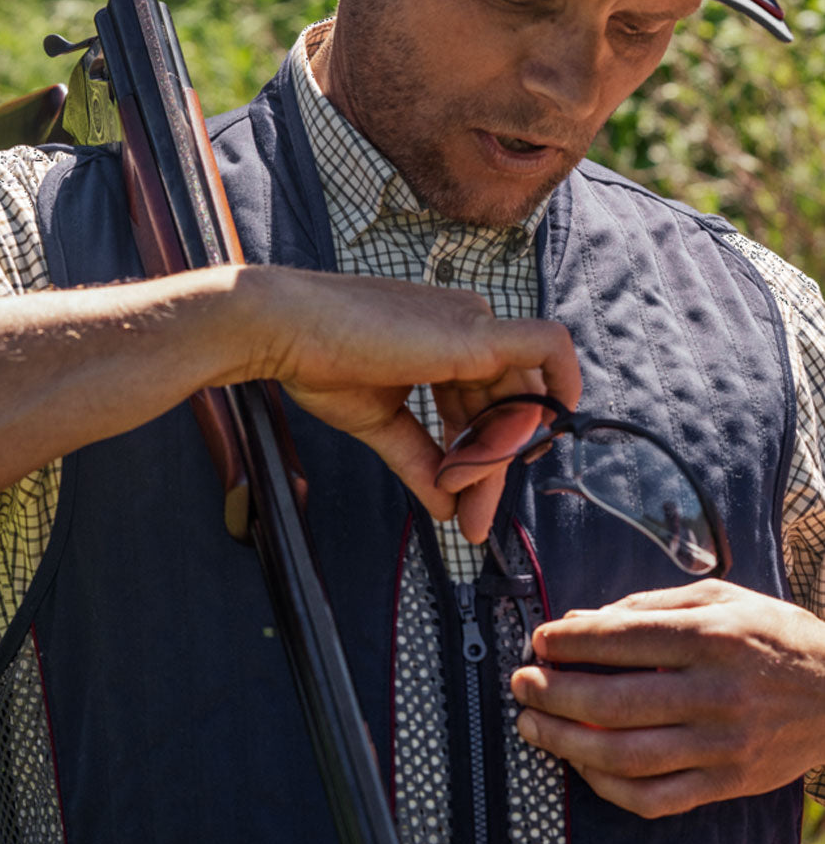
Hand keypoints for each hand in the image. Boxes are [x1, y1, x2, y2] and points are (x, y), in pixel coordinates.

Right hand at [252, 268, 579, 541]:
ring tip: (458, 491)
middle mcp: (468, 325)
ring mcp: (474, 324)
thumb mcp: (382, 423)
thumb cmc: (321, 363)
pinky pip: (547, 348)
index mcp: (446, 341)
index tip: (460, 505)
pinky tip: (547, 429)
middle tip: (471, 518)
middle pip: (506, 406)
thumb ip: (420, 461)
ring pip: (519, 397)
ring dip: (495, 455)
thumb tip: (448, 510)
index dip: (480, 458)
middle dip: (492, 467)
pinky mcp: (475, 332)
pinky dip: (559, 385)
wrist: (284, 332)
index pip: (485, 406)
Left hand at [510, 579, 824, 817]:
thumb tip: (576, 621)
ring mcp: (722, 745)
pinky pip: (656, 799)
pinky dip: (607, 787)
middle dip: (552, 693)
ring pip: (627, 756)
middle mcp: (715, 692)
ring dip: (566, 743)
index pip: (622, 639)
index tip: (538, 641)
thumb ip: (645, 606)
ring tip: (532, 726)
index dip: (569, 642)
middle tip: (521, 684)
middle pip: (615, 701)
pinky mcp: (728, 784)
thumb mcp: (718, 598)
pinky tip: (580, 765)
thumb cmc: (770, 634)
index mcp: (711, 637)